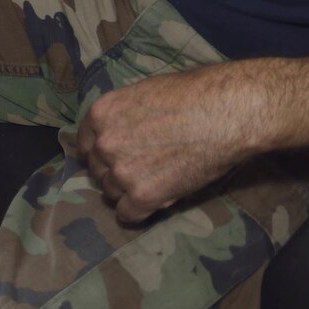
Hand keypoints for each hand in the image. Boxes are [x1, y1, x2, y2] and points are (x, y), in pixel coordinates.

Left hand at [75, 67, 254, 224]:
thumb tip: (124, 130)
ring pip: (111, 192)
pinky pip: (128, 214)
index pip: (86, 143)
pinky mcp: (143, 196)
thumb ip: (125, 117)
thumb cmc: (191, 95)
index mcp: (101, 113)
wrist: (222, 115)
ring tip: (149, 185)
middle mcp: (104, 143)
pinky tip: (150, 206)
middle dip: (113, 171)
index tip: (112, 158)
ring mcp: (121, 171)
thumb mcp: (143, 94)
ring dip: (126, 192)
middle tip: (137, 171)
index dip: (99, 152)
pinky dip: (137, 213)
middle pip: (97, 168)